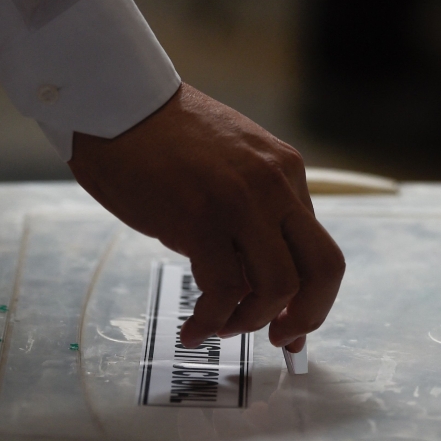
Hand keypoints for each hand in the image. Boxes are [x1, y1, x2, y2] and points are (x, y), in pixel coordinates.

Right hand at [68, 83, 344, 351]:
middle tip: (279, 337)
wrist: (116, 103)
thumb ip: (254, 218)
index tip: (292, 324)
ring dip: (251, 321)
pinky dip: (210, 320)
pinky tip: (194, 328)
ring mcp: (242, 203)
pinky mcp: (201, 220)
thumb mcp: (230, 169)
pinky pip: (224, 290)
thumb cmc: (162, 140)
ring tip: (221, 326)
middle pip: (323, 270)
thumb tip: (261, 282)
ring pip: (279, 287)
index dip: (312, 297)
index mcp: (286, 173)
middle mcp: (275, 187)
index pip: (319, 247)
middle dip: (307, 317)